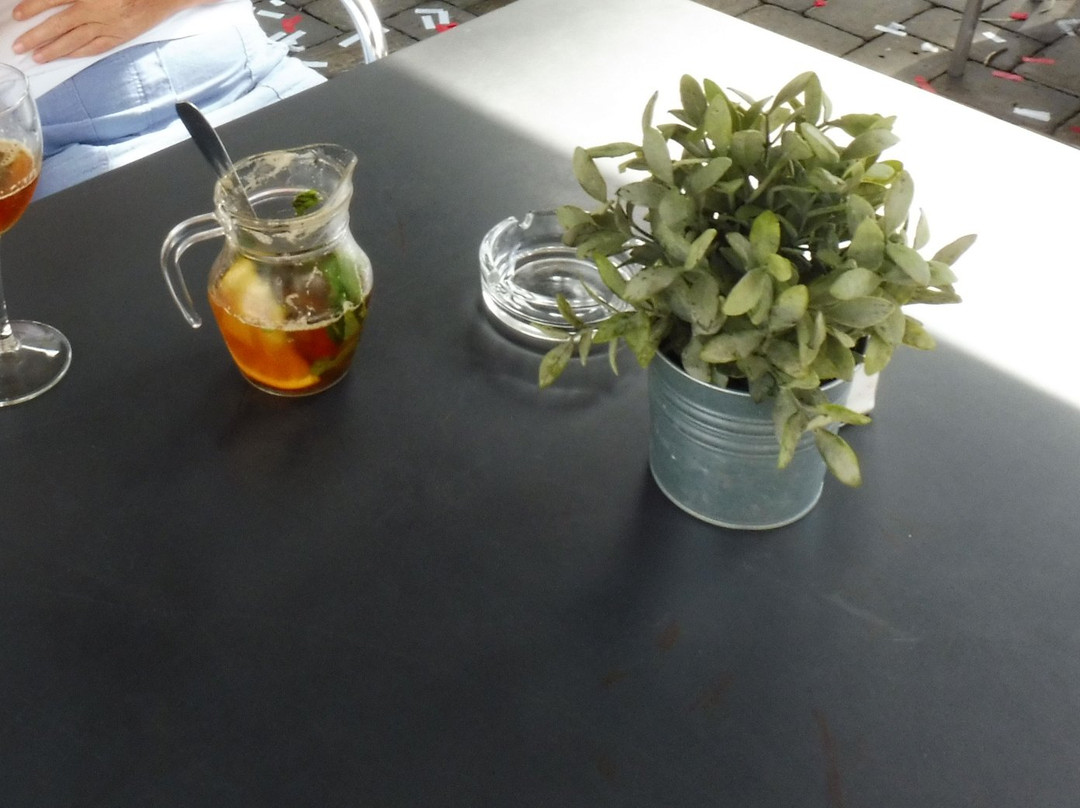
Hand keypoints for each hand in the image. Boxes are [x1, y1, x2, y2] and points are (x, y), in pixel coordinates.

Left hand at [12, 0, 203, 62]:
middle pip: (59, 24)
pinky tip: (65, 56)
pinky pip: (96, 47)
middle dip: (36, 36)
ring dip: (53, 49)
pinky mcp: (119, 36)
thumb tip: (55, 0)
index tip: (17, 15)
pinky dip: (79, 52)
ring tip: (36, 57)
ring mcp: (107, 26)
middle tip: (19, 46)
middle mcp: (95, 10)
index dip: (32, 7)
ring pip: (75, 40)